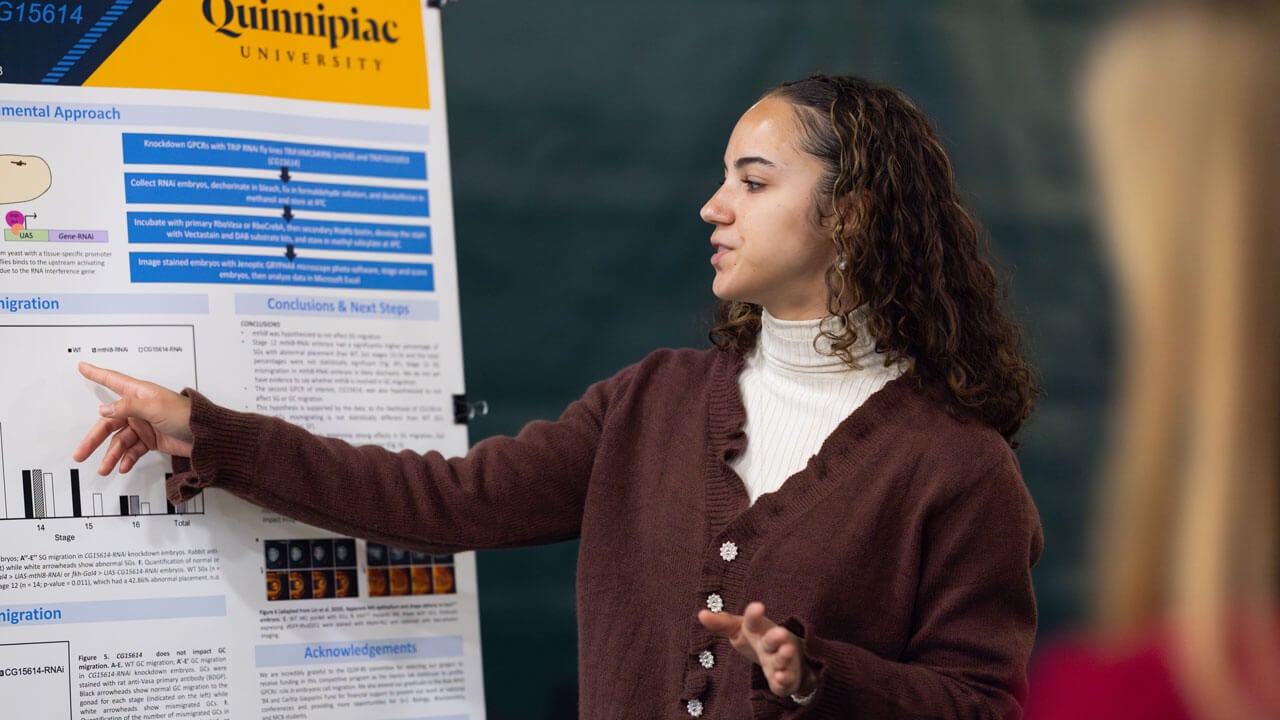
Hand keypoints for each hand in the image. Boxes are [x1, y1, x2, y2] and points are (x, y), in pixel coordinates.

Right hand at [73, 362, 193, 474]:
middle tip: (81, 453)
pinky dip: (127, 458)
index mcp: (139, 393)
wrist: (207, 436)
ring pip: (120, 440)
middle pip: (109, 422)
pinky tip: (123, 466)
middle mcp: (139, 408)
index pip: (112, 380)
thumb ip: (128, 407)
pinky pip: (133, 449)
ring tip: (105, 469)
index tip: (82, 366)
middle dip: (95, 438)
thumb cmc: (187, 415)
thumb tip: (104, 409)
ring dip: (112, 455)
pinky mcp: (151, 439)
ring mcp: (144, 425)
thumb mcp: (156, 407)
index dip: (96, 374)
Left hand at [698, 601, 815, 697]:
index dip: (754, 615)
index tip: (757, 606)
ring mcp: (781, 660)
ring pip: (782, 658)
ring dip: (784, 656)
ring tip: (786, 651)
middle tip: (780, 632)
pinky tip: (781, 678)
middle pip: (772, 639)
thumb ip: (722, 623)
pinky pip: (785, 681)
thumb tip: (701, 614)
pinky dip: (784, 680)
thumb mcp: (739, 629)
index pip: (754, 621)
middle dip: (776, 637)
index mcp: (758, 630)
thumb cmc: (757, 639)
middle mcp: (772, 643)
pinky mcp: (787, 679)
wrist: (788, 655)